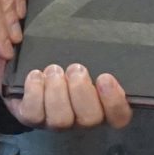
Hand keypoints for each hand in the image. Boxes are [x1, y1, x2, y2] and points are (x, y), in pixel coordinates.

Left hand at [0, 60, 132, 129]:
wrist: (38, 62)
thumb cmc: (72, 56)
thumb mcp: (90, 52)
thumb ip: (102, 52)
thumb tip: (120, 33)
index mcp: (104, 105)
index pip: (119, 116)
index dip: (114, 101)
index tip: (105, 77)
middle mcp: (82, 118)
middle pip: (89, 120)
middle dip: (81, 91)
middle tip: (75, 68)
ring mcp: (57, 121)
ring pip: (61, 120)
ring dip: (57, 92)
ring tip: (53, 69)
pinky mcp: (33, 118)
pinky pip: (33, 115)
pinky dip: (34, 93)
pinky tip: (36, 75)